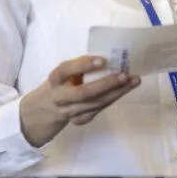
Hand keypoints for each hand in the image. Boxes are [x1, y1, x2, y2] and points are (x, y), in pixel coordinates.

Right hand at [20, 56, 139, 146]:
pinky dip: (113, 99)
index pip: (65, 70)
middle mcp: (60, 97)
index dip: (83, 65)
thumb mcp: (64, 73)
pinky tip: (125, 90)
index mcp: (54, 79)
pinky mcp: (78, 120)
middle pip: (83, 93)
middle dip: (106, 84)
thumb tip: (109, 56)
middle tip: (125, 75)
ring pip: (95, 103)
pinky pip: (98, 110)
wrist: (42, 110)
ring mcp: (68, 111)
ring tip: (134, 81)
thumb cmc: (60, 84)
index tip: (102, 59)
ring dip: (117, 92)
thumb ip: (80, 67)